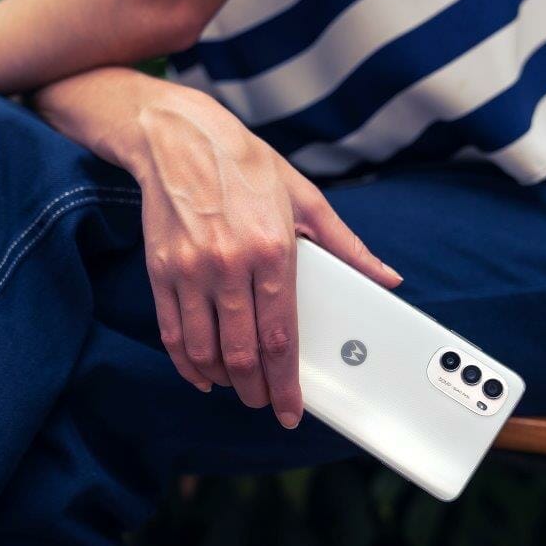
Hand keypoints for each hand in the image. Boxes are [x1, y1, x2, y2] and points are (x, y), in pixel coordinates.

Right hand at [119, 87, 402, 427]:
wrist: (177, 137)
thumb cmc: (245, 164)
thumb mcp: (306, 197)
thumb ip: (347, 246)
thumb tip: (385, 278)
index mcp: (273, 248)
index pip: (281, 336)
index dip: (286, 383)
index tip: (290, 409)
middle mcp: (230, 264)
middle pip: (242, 353)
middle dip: (256, 389)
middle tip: (265, 401)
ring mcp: (190, 270)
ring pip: (205, 350)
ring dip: (223, 380)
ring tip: (238, 387)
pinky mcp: (160, 270)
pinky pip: (172, 332)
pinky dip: (186, 364)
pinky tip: (200, 374)